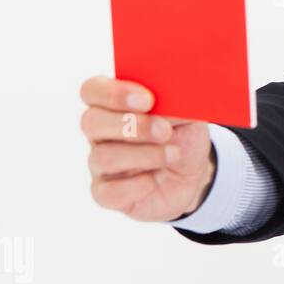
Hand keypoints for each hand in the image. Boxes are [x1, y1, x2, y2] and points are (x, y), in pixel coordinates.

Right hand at [79, 75, 215, 221]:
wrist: (193, 172)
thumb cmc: (183, 134)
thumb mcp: (187, 112)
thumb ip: (174, 100)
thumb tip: (165, 98)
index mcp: (112, 103)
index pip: (92, 90)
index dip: (114, 93)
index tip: (147, 100)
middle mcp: (99, 132)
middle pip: (91, 122)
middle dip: (132, 126)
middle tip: (164, 131)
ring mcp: (99, 164)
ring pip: (102, 157)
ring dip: (144, 155)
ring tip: (174, 154)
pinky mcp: (106, 194)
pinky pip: (108, 192)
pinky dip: (139, 185)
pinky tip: (158, 178)